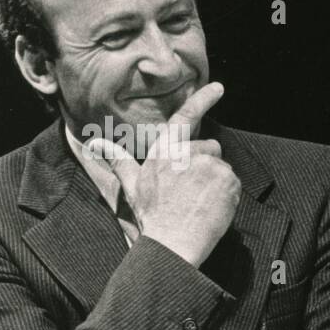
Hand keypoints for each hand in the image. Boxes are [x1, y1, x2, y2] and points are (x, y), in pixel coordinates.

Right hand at [88, 82, 239, 267]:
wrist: (173, 242)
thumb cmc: (151, 215)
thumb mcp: (130, 185)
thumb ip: (118, 160)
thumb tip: (95, 144)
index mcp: (165, 151)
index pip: (184, 118)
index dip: (202, 99)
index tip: (217, 87)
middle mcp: (188, 152)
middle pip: (210, 145)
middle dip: (205, 161)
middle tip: (191, 189)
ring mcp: (210, 165)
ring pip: (222, 164)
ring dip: (215, 179)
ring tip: (199, 200)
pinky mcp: (228, 180)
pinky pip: (234, 180)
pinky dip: (228, 192)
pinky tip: (212, 206)